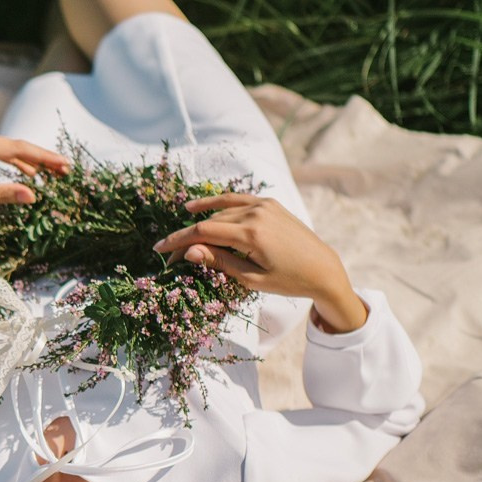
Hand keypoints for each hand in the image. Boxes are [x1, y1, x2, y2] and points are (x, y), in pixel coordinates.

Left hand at [0, 133, 69, 275]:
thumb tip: (32, 195)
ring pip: (7, 148)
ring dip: (29, 160)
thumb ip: (2, 194)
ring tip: (51, 173)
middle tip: (65, 170)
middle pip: (16, 145)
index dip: (44, 156)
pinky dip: (13, 161)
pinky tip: (26, 172)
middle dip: (42, 157)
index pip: (18, 148)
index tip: (63, 164)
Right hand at [152, 193, 367, 332]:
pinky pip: (236, 201)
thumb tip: (189, 250)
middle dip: (188, 239)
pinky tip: (196, 207)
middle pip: (210, 223)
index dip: (178, 240)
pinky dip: (216, 203)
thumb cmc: (288, 280)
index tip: (160, 250)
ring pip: (221, 213)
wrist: (322, 268)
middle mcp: (256, 214)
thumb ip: (219, 261)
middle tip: (172, 256)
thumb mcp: (252, 277)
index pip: (203, 232)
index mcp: (252, 234)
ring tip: (181, 237)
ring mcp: (263, 205)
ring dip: (200, 225)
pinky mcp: (269, 204)